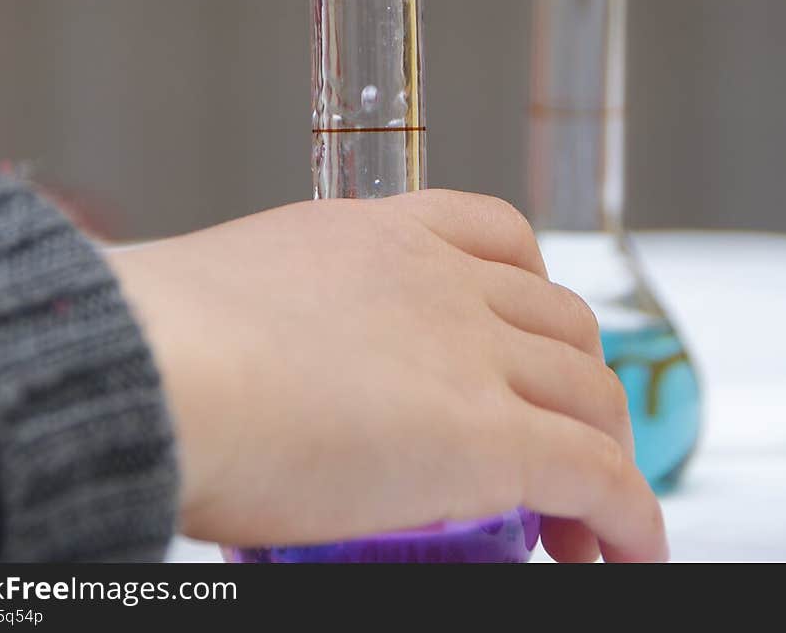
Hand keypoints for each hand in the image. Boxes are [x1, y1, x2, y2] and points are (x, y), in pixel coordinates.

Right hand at [110, 190, 666, 562]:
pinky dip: (629, 519)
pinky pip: (598, 476)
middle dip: (573, 383)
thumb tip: (245, 379)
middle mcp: (442, 280)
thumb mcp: (234, 299)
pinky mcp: (489, 436)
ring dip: (606, 455)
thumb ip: (270, 325)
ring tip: (581, 525)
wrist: (156, 363)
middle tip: (553, 447)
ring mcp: (472, 353)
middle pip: (562, 323)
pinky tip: (623, 553)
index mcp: (381, 232)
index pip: (499, 236)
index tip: (526, 342)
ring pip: (591, 395)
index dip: (533, 293)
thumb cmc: (157, 341)